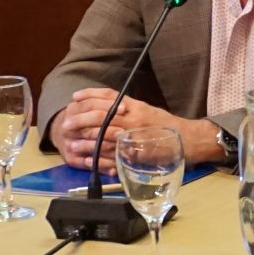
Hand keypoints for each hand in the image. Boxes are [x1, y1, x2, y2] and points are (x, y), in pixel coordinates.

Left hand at [54, 90, 206, 170]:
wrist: (187, 140)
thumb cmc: (165, 125)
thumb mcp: (146, 110)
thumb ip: (127, 108)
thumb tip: (104, 105)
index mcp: (135, 106)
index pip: (109, 96)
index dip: (89, 95)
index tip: (74, 97)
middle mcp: (133, 118)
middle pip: (101, 115)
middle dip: (81, 119)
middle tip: (66, 124)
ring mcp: (134, 136)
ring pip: (104, 135)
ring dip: (85, 140)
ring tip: (71, 143)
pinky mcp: (135, 153)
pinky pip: (112, 155)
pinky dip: (97, 157)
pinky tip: (86, 159)